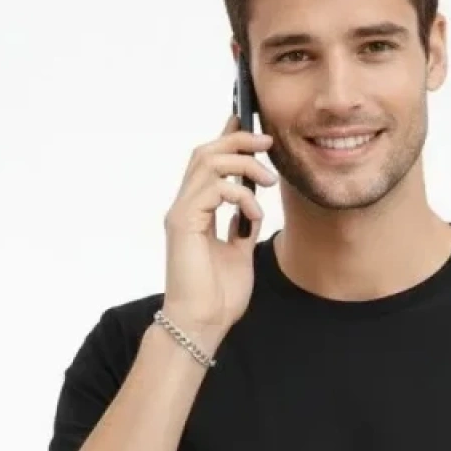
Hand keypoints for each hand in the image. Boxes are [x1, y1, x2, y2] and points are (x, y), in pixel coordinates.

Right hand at [161, 112, 278, 342]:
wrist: (203, 324)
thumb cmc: (218, 296)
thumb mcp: (239, 253)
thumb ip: (241, 227)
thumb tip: (252, 207)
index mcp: (196, 211)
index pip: (208, 163)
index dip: (227, 138)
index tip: (251, 127)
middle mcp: (185, 207)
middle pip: (206, 152)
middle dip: (238, 140)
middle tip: (268, 143)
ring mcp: (182, 213)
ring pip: (208, 162)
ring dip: (243, 164)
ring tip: (268, 181)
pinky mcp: (183, 223)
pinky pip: (214, 189)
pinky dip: (240, 194)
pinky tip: (254, 213)